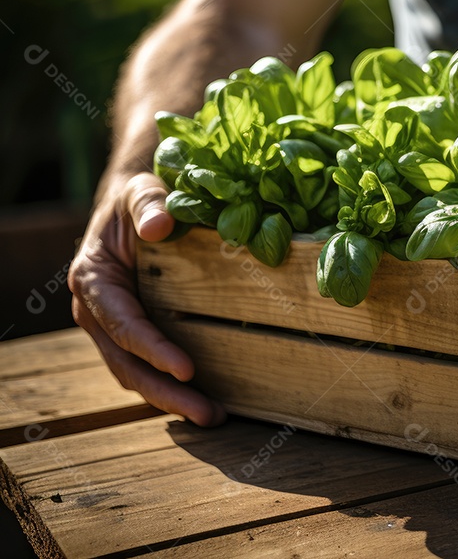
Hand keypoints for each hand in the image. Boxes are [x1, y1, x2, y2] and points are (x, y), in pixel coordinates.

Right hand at [69, 172, 226, 426]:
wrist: (131, 207)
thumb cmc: (137, 200)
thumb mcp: (142, 193)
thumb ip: (150, 205)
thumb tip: (159, 226)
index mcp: (93, 280)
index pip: (124, 324)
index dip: (154, 349)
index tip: (188, 369)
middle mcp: (95, 311)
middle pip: (127, 362)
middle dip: (166, 391)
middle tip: (207, 412)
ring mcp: (110, 327)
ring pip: (134, 373)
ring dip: (170, 398)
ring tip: (212, 415)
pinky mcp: (130, 333)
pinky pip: (145, 366)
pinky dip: (170, 386)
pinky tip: (203, 398)